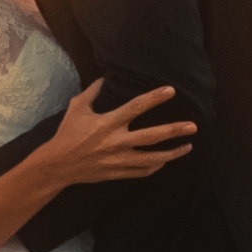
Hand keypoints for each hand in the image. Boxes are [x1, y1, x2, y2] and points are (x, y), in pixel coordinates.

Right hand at [20, 79, 195, 192]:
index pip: (135, 108)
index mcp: (107, 123)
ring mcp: (118, 160)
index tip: (171, 91)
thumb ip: (92, 92)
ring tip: (188, 147)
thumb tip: (104, 78)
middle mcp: (116, 142)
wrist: (58, 165)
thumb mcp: (77, 108)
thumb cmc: (67, 134)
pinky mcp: (118, 173)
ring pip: (153, 158)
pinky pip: (143, 171)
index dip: (154, 98)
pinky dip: (156, 166)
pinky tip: (165, 160)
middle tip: (193, 127)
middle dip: (174, 131)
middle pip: (152, 137)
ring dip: (173, 153)